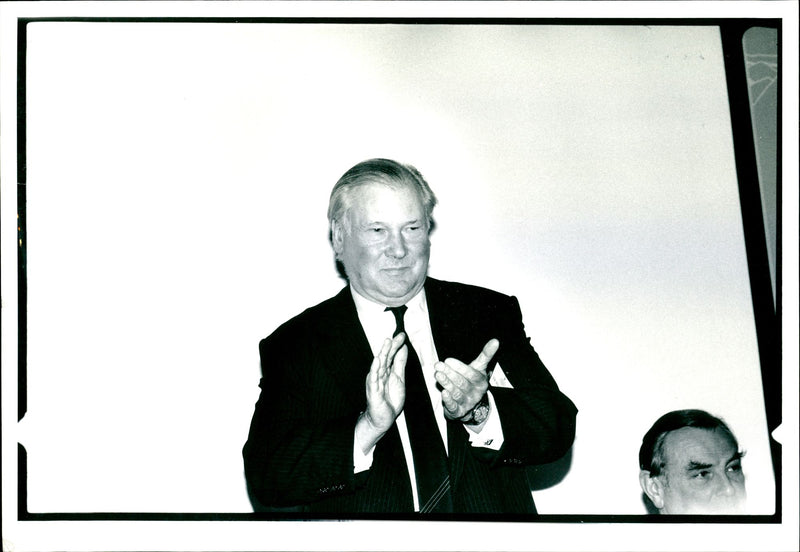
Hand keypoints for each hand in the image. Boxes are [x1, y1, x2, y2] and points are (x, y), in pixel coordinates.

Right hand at [357, 333, 406, 450]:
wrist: (383, 418)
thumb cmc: (390, 399)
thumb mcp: (399, 378)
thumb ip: (400, 363)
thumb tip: (403, 348)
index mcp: (386, 370)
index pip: (392, 355)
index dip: (396, 345)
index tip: (403, 335)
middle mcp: (379, 373)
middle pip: (386, 357)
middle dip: (392, 346)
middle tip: (398, 336)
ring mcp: (375, 381)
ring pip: (379, 365)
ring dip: (383, 354)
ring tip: (387, 343)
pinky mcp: (373, 390)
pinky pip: (374, 378)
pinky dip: (375, 369)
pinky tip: (377, 361)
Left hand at [435, 339, 498, 420]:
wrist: (473, 405)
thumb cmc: (472, 381)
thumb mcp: (479, 368)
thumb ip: (486, 354)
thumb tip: (496, 340)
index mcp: (481, 381)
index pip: (471, 374)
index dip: (460, 367)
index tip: (448, 359)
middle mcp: (475, 393)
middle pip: (462, 383)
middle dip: (449, 373)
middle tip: (438, 365)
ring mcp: (467, 403)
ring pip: (456, 393)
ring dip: (446, 384)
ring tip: (437, 375)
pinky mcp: (459, 412)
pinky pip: (454, 406)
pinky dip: (448, 400)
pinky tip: (443, 393)